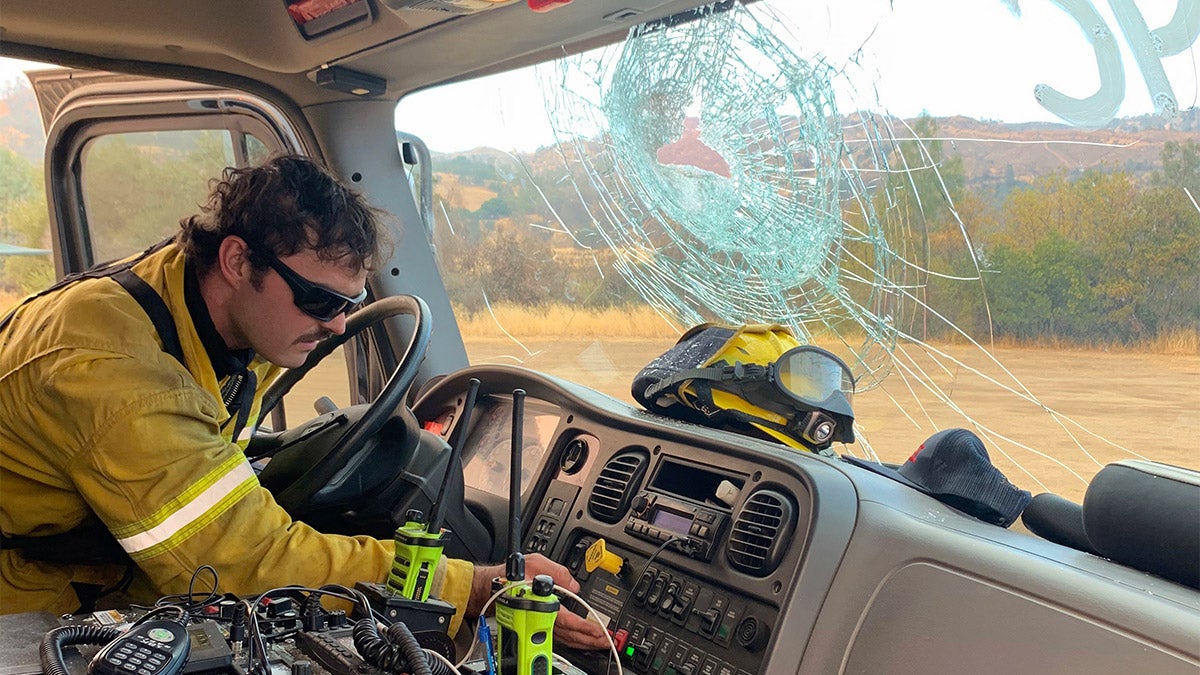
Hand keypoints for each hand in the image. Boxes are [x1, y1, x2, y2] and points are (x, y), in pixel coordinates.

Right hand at [469, 553, 611, 650]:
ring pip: (564, 640)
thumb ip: (558, 572)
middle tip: (607, 640)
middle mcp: (540, 620)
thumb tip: (574, 585)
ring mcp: (538, 626)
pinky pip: (559, 638)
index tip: (598, 630)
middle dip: (590, 639)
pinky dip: (573, 641)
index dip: (584, 627)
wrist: (491, 589)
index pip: (567, 621)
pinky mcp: (537, 627)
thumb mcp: (535, 563)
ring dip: (583, 642)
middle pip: (569, 636)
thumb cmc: (510, 578)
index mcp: (541, 605)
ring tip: (598, 642)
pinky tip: (581, 641)